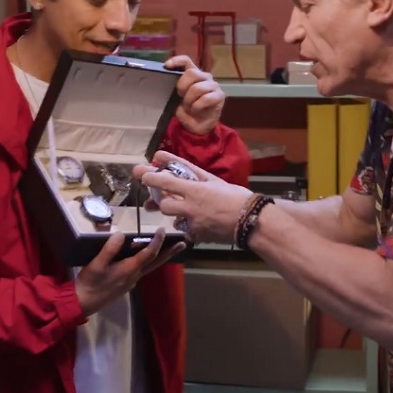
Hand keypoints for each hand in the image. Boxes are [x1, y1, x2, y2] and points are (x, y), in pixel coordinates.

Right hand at [74, 227, 185, 315]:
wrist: (83, 302)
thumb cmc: (90, 282)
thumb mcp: (96, 264)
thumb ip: (109, 249)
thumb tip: (121, 234)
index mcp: (129, 269)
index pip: (148, 253)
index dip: (157, 241)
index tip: (163, 230)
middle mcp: (134, 276)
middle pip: (156, 262)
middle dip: (170, 252)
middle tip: (184, 243)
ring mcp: (131, 281)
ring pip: (150, 266)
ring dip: (161, 256)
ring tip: (170, 248)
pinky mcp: (126, 284)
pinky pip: (142, 270)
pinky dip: (150, 261)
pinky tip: (147, 257)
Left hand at [133, 151, 253, 243]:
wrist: (251, 221)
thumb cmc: (234, 196)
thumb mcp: (212, 179)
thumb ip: (188, 169)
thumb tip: (162, 156)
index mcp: (195, 190)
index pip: (165, 182)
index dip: (150, 177)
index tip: (141, 174)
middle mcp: (190, 208)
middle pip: (164, 205)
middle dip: (162, 201)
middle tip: (165, 196)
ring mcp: (193, 224)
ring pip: (174, 219)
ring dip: (176, 213)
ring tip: (187, 209)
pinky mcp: (197, 236)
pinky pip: (186, 230)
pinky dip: (189, 225)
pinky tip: (199, 221)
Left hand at [164, 55, 223, 135]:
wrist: (198, 126)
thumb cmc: (186, 110)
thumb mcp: (176, 98)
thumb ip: (174, 87)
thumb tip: (166, 79)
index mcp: (193, 74)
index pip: (186, 61)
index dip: (177, 61)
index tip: (167, 66)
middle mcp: (204, 76)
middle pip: (192, 73)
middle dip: (182, 86)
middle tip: (180, 96)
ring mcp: (213, 85)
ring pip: (198, 87)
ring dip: (189, 100)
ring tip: (188, 107)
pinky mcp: (220, 96)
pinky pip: (206, 98)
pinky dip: (197, 107)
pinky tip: (196, 110)